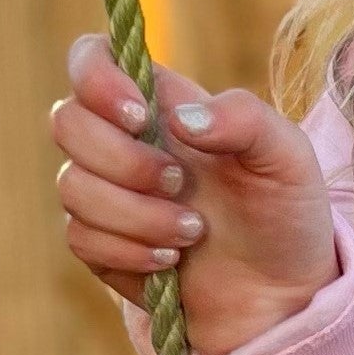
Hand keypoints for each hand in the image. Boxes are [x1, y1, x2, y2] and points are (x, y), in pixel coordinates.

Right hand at [52, 35, 339, 354]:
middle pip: (67, 122)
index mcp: (161, 103)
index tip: (141, 117)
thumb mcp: (286, 157)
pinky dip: (129, 251)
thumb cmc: (285, 214)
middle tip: (181, 184)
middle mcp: (123, 142)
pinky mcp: (102, 246)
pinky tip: (170, 260)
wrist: (282, 294)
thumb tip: (180, 118)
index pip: (92, 59)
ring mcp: (107, 194)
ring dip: (135, 214)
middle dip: (123, 160)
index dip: (98, 78)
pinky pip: (82, 238)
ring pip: (72, 187)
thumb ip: (244, 118)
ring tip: (192, 233)